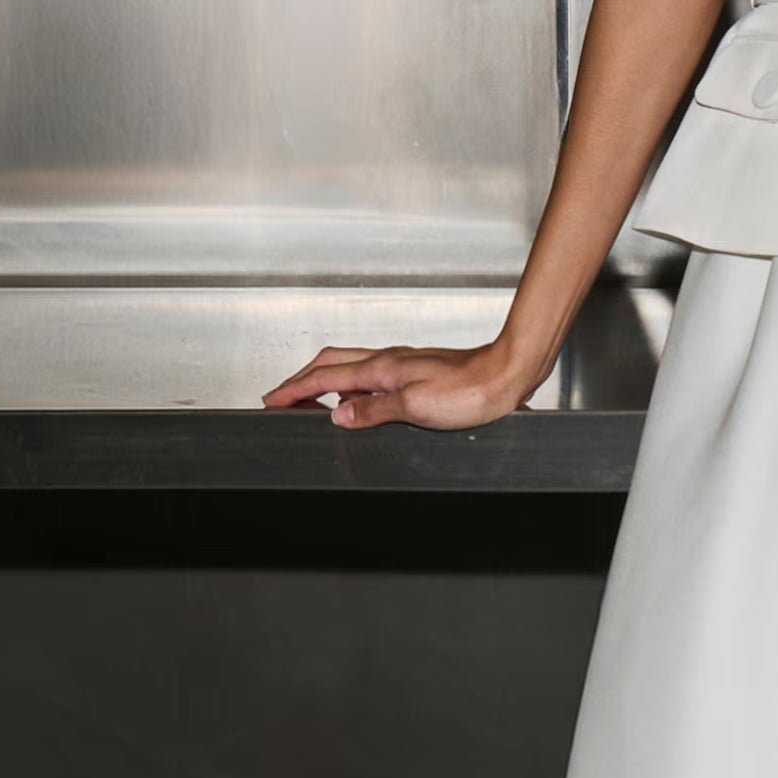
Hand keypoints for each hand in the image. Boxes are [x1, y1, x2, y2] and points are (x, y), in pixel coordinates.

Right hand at [261, 342, 533, 433]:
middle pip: (330, 364)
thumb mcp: (416, 407)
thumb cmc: (471, 391)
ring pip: (349, 367)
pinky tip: (359, 400)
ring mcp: (402, 365)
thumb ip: (374, 411)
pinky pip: (370, 375)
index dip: (294, 390)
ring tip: (310, 400)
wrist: (506, 375)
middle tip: (281, 397)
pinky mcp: (417, 372)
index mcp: (381, 369)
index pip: (324, 378)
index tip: (271, 401)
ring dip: (323, 380)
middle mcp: (388, 361)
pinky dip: (350, 385)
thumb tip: (338, 416)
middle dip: (301, 380)